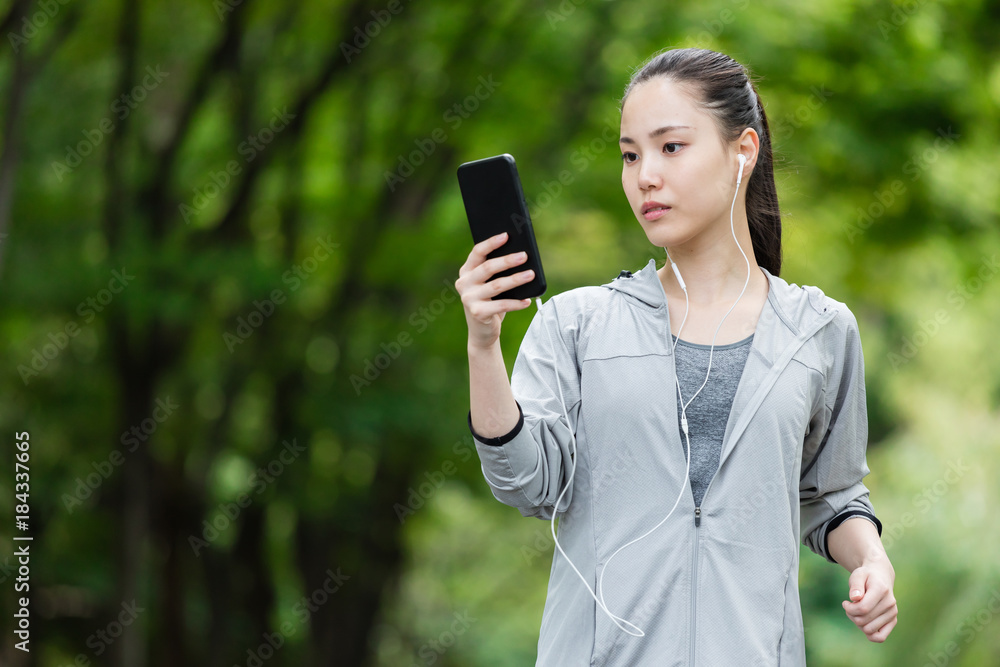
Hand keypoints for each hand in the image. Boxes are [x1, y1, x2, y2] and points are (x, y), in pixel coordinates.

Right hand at [456, 232, 534, 349]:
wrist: (483, 331)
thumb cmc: (491, 302)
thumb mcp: (491, 284)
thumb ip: (498, 272)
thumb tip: (520, 256)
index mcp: (467, 271)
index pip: (477, 252)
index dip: (491, 243)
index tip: (506, 235)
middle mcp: (464, 283)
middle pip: (488, 268)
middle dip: (508, 261)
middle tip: (524, 256)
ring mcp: (468, 298)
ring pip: (496, 285)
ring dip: (516, 279)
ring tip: (530, 274)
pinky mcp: (477, 313)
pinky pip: (501, 305)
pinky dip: (516, 303)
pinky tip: (527, 300)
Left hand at [842, 558, 897, 641]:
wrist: (881, 577)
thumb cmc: (866, 576)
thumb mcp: (857, 575)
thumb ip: (855, 585)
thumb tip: (855, 598)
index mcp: (881, 590)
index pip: (862, 608)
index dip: (849, 608)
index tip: (845, 602)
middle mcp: (890, 603)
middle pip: (863, 620)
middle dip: (851, 615)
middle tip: (850, 606)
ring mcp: (893, 613)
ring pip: (869, 630)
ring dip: (858, 623)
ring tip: (857, 612)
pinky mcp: (893, 621)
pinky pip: (880, 637)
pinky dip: (869, 634)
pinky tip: (864, 624)